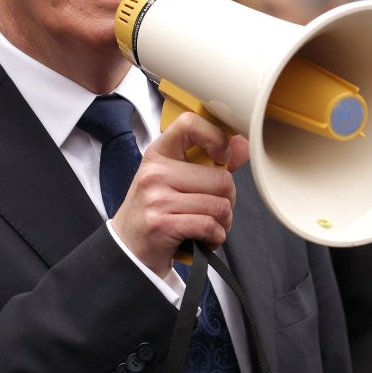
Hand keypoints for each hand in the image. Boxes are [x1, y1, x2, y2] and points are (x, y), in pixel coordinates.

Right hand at [111, 112, 239, 277]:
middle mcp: (155, 173)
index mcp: (159, 154)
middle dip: (227, 200)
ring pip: (219, 206)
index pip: (190, 124)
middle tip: (213, 209)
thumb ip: (209, 163)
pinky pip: (209, 226)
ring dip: (223, 223)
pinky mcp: (162, 224)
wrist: (128, 249)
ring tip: (208, 226)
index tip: (221, 158)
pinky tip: (204, 239)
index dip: (216, 138)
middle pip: (221, 179)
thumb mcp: (174, 180)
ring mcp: (157, 198)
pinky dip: (215, 237)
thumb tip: (242, 146)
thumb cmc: (154, 212)